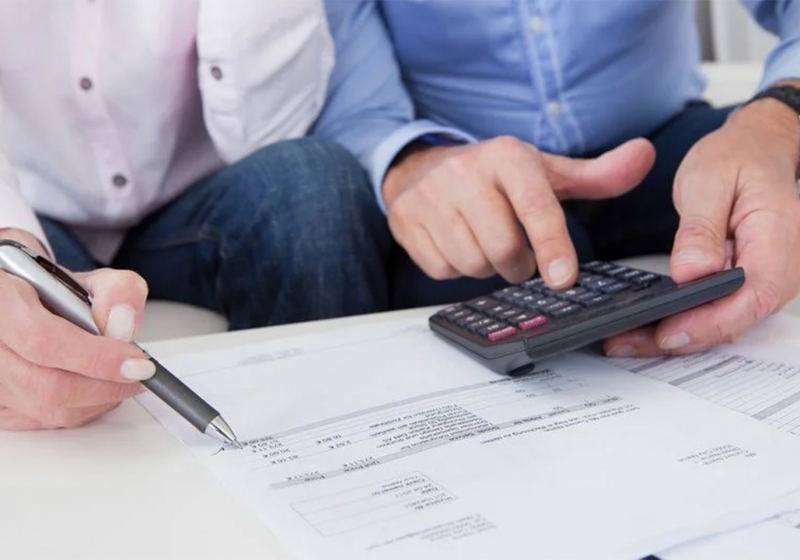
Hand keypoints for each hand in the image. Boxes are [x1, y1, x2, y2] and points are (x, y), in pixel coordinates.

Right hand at [0, 229, 153, 429]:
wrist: (19, 304)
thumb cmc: (50, 293)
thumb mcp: (89, 279)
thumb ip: (116, 291)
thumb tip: (124, 326)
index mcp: (3, 302)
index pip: (44, 340)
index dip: (98, 358)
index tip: (137, 362)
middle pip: (48, 386)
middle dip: (107, 386)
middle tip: (139, 375)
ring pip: (48, 409)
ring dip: (98, 400)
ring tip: (120, 379)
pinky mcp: (0, 406)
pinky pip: (44, 421)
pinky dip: (81, 410)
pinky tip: (96, 390)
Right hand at [384, 136, 654, 286]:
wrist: (422, 166)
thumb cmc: (493, 175)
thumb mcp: (544, 171)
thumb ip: (597, 174)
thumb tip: (645, 156)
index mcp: (506, 156)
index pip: (536, 207)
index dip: (553, 247)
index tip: (565, 280)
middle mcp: (463, 171)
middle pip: (503, 248)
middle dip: (517, 264)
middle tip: (517, 254)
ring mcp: (429, 196)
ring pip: (472, 262)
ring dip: (487, 266)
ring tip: (486, 243)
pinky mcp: (405, 220)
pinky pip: (441, 268)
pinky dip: (456, 267)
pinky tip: (458, 244)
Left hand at [605, 95, 799, 356]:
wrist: (755, 150)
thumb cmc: (737, 159)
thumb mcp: (710, 180)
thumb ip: (700, 228)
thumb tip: (692, 273)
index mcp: (778, 236)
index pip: (753, 295)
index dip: (711, 322)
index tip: (668, 332)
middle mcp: (781, 266)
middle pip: (737, 318)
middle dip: (683, 337)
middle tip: (626, 343)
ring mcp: (766, 278)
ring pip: (725, 321)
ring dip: (678, 335)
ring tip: (625, 340)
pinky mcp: (745, 284)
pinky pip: (718, 311)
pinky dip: (684, 321)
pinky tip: (646, 325)